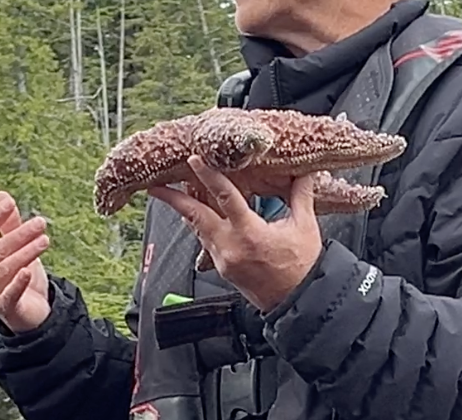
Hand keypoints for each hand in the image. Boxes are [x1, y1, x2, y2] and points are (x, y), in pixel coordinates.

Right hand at [0, 191, 51, 332]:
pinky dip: (18, 283)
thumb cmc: (19, 273)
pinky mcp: (3, 307)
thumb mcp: (16, 246)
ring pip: (7, 268)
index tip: (10, 202)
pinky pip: (9, 294)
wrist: (28, 310)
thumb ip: (9, 223)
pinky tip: (28, 272)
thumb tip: (1, 194)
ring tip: (45, 240)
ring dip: (27, 252)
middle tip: (42, 222)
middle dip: (21, 234)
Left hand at [149, 156, 322, 312]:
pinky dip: (199, 225)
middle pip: (195, 217)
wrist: (297, 301)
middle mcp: (231, 246)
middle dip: (174, 199)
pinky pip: (205, 241)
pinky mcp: (222, 268)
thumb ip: (301, 196)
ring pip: (198, 229)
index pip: (224, 197)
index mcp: (250, 233)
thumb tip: (304, 172)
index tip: (194, 161)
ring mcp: (224, 259)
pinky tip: (198, 215)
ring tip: (173, 194)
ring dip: (185, 211)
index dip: (208, 176)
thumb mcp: (305, 227)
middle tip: (157, 185)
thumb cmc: (302, 266)